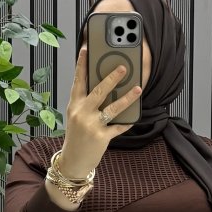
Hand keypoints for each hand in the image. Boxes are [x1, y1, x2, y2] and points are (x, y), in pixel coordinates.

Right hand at [59, 45, 142, 176]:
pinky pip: (118, 127)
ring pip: (112, 108)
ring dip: (127, 98)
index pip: (78, 81)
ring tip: (138, 89)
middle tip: (124, 67)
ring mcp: (92, 126)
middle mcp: (82, 113)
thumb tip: (105, 86)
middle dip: (112, 78)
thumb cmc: (76, 136)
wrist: (73, 162)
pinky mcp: (101, 138)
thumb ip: (86, 102)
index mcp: (74, 105)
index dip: (82, 65)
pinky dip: (126, 122)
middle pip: (99, 91)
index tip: (86, 49)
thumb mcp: (76, 116)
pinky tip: (133, 117)